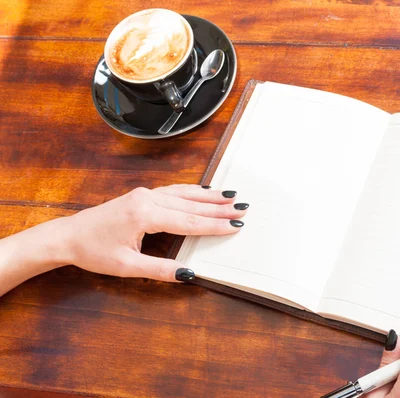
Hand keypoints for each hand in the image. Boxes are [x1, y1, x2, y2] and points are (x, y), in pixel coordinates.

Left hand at [57, 184, 247, 281]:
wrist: (68, 236)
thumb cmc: (94, 251)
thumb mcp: (126, 267)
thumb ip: (159, 270)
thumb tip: (188, 274)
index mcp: (144, 215)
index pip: (188, 221)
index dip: (214, 225)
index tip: (235, 225)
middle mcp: (147, 199)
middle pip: (191, 203)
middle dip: (218, 206)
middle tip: (242, 207)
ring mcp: (144, 194)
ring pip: (184, 193)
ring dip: (208, 196)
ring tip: (230, 197)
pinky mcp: (142, 195)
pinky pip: (174, 190)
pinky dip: (193, 191)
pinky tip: (204, 191)